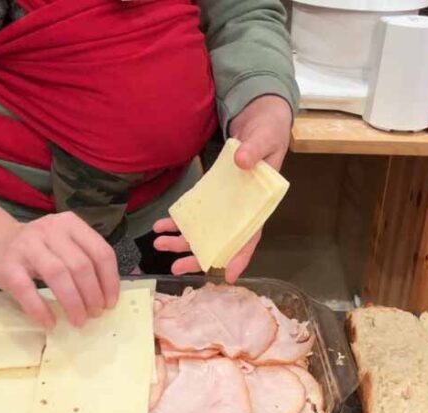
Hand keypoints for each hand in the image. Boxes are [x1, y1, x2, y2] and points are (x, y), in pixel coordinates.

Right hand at [0, 202, 119, 328]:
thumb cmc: (37, 250)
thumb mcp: (63, 244)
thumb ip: (84, 259)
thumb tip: (108, 297)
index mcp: (70, 223)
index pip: (100, 252)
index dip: (109, 281)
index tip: (110, 303)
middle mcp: (49, 230)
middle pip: (81, 265)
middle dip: (92, 295)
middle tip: (95, 314)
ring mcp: (26, 246)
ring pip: (58, 275)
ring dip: (73, 303)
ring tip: (79, 320)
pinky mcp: (7, 265)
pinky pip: (27, 290)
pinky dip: (40, 309)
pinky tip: (50, 322)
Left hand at [151, 95, 290, 281]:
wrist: (257, 121)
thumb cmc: (268, 133)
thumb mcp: (265, 138)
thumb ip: (255, 150)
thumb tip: (242, 161)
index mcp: (259, 204)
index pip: (251, 235)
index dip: (241, 256)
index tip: (229, 276)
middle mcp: (240, 211)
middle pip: (220, 241)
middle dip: (199, 256)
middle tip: (177, 267)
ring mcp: (224, 206)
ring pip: (203, 232)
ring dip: (181, 241)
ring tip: (159, 244)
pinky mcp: (211, 197)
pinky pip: (193, 214)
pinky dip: (177, 221)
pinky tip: (160, 224)